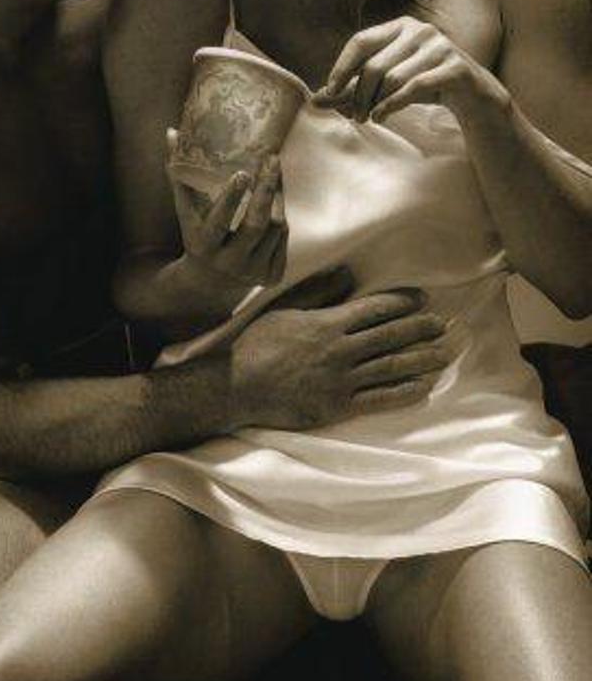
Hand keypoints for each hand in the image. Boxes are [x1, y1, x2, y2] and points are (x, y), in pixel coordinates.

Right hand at [166, 128, 287, 288]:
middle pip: (256, 224)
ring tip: (272, 179)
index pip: (220, 222)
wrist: (208, 283)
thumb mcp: (186, 210)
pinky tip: (273, 207)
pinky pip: (284, 239)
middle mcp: (229, 263)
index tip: (242, 173)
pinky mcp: (271, 276)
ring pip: (275, 228)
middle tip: (271, 161)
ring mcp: (253, 272)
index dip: (231, 198)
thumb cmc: (196, 234)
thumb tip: (171, 132)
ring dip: (276, 201)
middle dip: (266, 190)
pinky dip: (280, 219)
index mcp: (205, 246)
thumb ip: (179, 174)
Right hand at [231, 267, 448, 429]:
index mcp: (327, 322)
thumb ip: (318, 291)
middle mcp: (340, 349)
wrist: (236, 385)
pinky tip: (423, 387)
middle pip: (390, 336)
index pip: (375, 308)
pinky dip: (404, 393)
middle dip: (421, 329)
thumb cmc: (256, 343)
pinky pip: (379, 399)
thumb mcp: (284, 308)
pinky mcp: (337, 406)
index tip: (422, 299)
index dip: (402, 302)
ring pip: (392, 367)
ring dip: (422, 359)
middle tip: (445, 325)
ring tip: (444, 354)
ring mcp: (340, 380)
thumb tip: (348, 273)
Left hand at [311, 15, 507, 123]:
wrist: (473, 96)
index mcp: (400, 26)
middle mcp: (420, 30)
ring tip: (370, 118)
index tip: (330, 92)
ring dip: (375, 103)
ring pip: (392, 79)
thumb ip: (353, 89)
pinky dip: (392, 105)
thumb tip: (316, 100)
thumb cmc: (424, 85)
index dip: (342, 67)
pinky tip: (381, 116)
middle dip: (358, 95)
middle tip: (355, 116)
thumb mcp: (388, 84)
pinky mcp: (454, 67)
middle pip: (374, 66)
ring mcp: (440, 46)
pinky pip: (414, 87)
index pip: (361, 41)